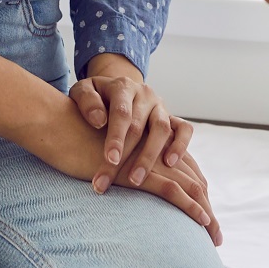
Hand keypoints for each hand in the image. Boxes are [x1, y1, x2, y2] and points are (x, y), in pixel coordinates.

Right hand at [0, 54, 220, 242]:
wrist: (57, 123)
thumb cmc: (71, 137)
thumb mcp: (97, 151)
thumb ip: (112, 160)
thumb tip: (112, 180)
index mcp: (146, 141)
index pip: (181, 167)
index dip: (194, 191)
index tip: (204, 217)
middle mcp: (152, 146)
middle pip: (191, 176)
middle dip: (205, 205)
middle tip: (216, 234)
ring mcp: (146, 156)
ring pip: (187, 183)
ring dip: (203, 210)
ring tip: (214, 234)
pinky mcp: (136, 168)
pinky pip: (170, 188)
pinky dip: (189, 206)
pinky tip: (203, 221)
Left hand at [71, 54, 196, 194]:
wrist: (115, 90)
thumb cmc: (95, 97)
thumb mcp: (83, 91)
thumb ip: (87, 101)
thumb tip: (99, 120)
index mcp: (123, 86)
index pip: (121, 113)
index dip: (116, 137)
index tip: (110, 159)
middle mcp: (145, 94)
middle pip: (139, 127)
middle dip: (126, 157)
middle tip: (110, 181)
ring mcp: (161, 106)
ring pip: (162, 129)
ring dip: (149, 157)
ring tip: (136, 180)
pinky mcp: (173, 118)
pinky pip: (185, 130)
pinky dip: (180, 146)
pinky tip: (170, 164)